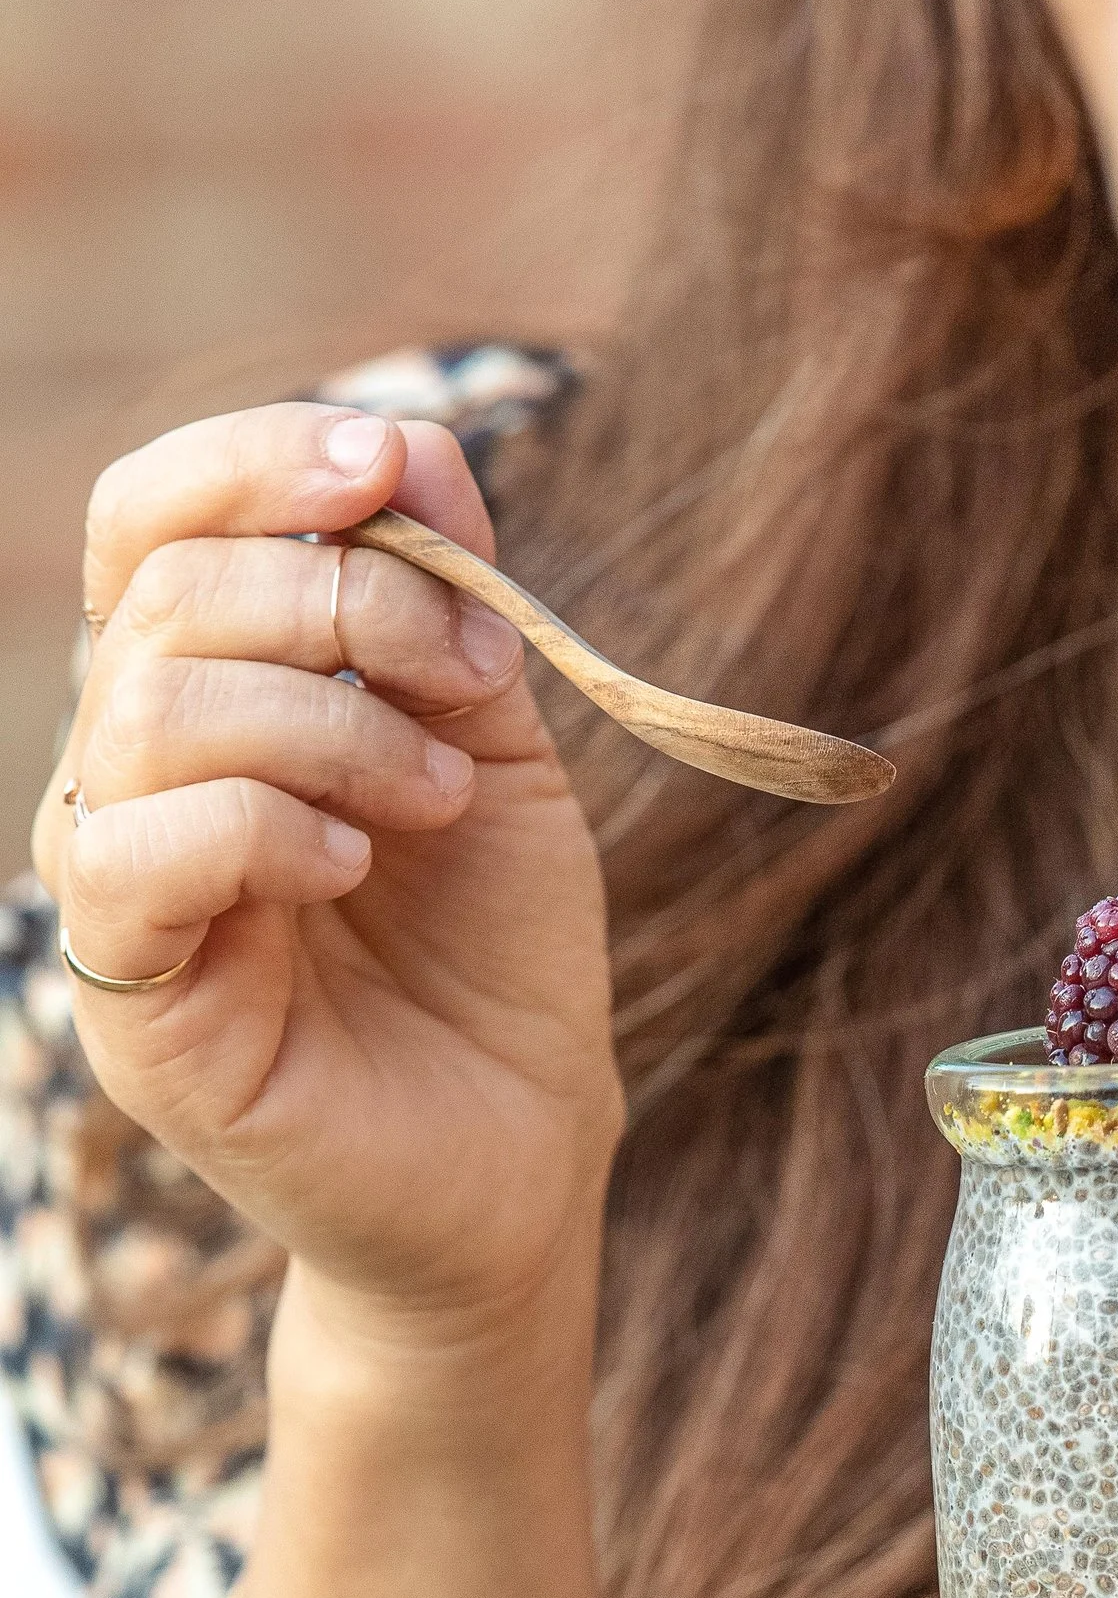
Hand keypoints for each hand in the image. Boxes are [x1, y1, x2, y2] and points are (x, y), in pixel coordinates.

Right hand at [35, 404, 621, 1338]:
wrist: (520, 1159)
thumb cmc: (496, 959)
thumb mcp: (495, 749)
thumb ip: (451, 605)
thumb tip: (412, 438)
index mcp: (208, 694)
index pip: (154, 521)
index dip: (251, 462)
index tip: (386, 465)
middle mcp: (131, 777)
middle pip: (162, 594)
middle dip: (342, 596)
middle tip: (470, 676)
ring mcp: (118, 891)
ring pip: (146, 709)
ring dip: (328, 720)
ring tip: (432, 795)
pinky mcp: (132, 1004)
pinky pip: (134, 853)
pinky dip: (262, 823)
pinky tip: (354, 864)